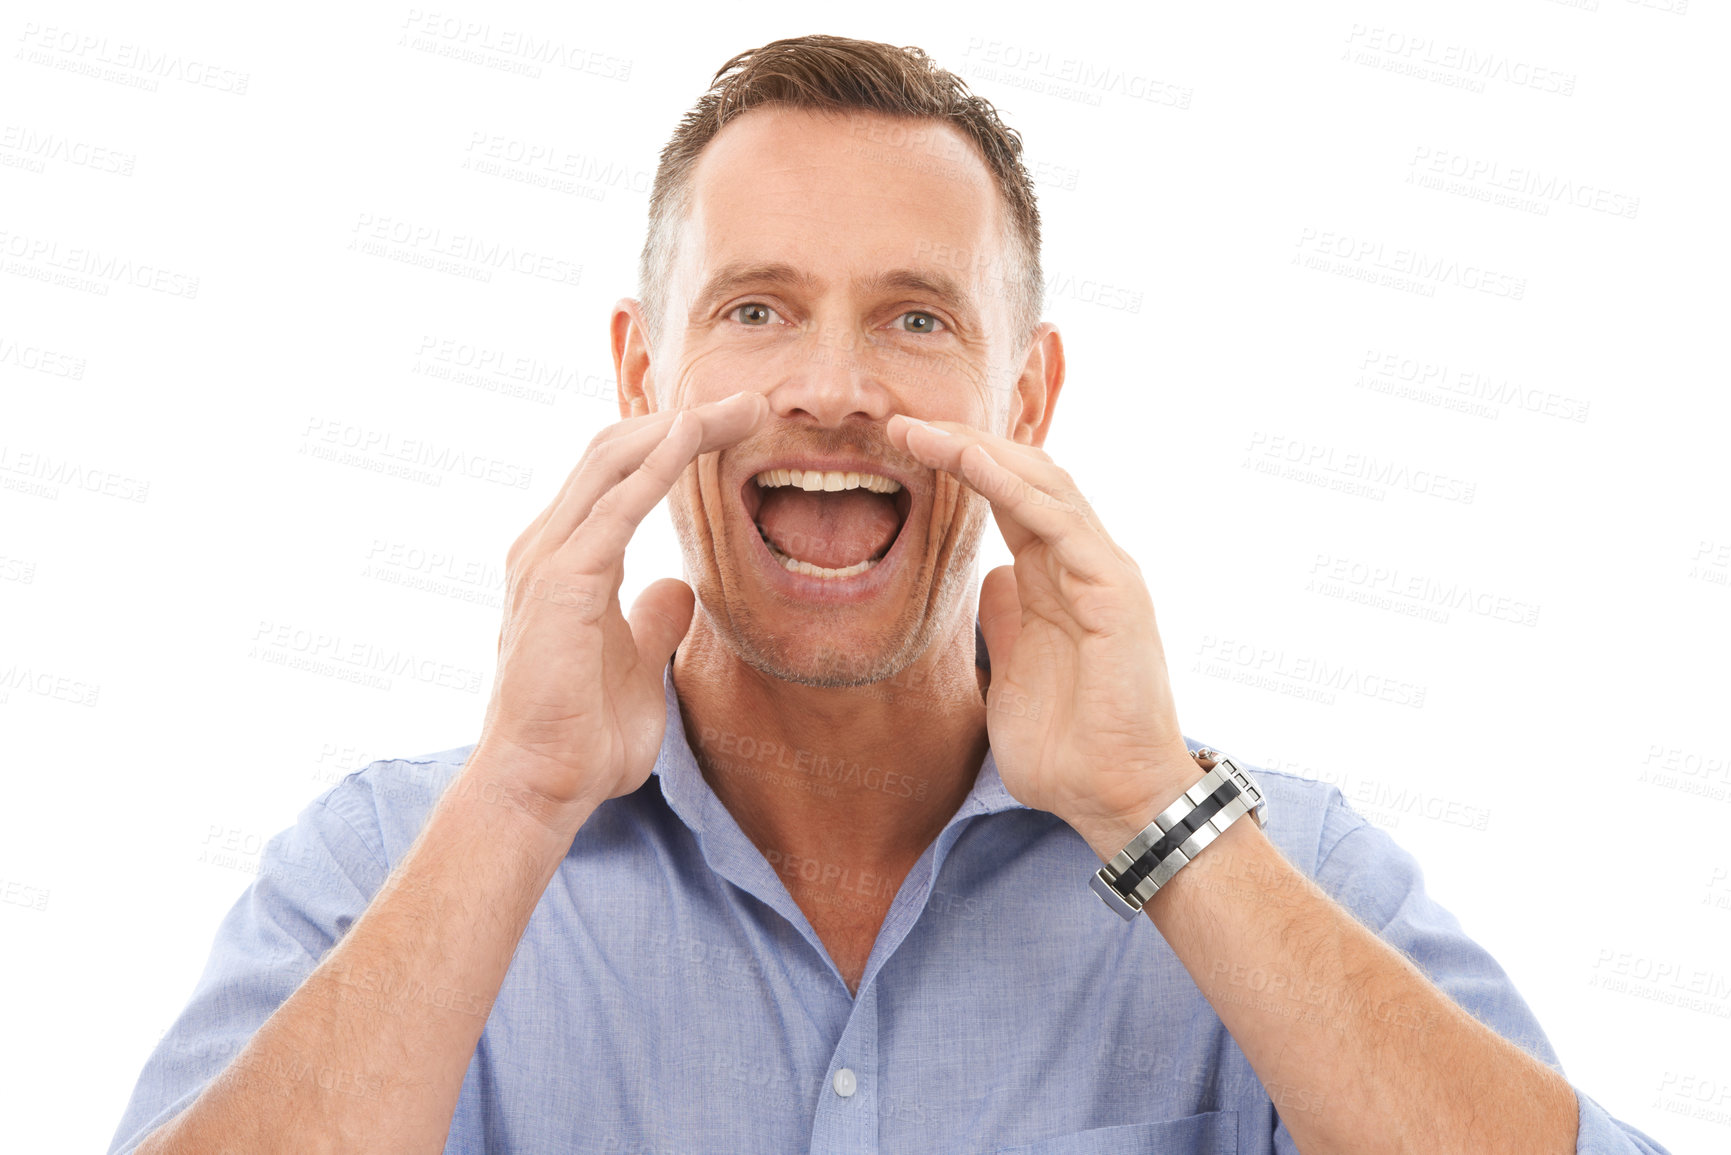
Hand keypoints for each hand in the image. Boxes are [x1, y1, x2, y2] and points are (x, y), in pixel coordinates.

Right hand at [474, 391, 767, 825]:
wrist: (540, 788)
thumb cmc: (582, 738)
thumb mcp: (636, 665)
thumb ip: (652, 621)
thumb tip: (678, 588)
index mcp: (566, 560)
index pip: (618, 474)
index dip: (672, 441)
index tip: (734, 425)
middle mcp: (548, 547)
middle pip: (616, 451)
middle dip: (684, 418)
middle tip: (751, 400)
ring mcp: (547, 560)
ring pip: (613, 461)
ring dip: (680, 427)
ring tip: (740, 407)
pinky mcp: (559, 584)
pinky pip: (614, 507)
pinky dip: (654, 466)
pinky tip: (693, 439)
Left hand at [886, 414, 1198, 858]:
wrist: (1115, 800)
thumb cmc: (1067, 750)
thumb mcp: (1009, 677)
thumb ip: (1003, 624)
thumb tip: (986, 581)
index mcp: (1057, 580)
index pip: (1007, 501)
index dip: (959, 468)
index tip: (902, 447)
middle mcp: (1084, 564)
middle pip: (1024, 477)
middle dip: (963, 442)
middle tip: (903, 420)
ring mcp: (1104, 572)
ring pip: (1043, 484)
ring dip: (980, 451)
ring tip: (924, 429)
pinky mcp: (1115, 590)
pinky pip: (1060, 523)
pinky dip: (1015, 488)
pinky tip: (973, 465)